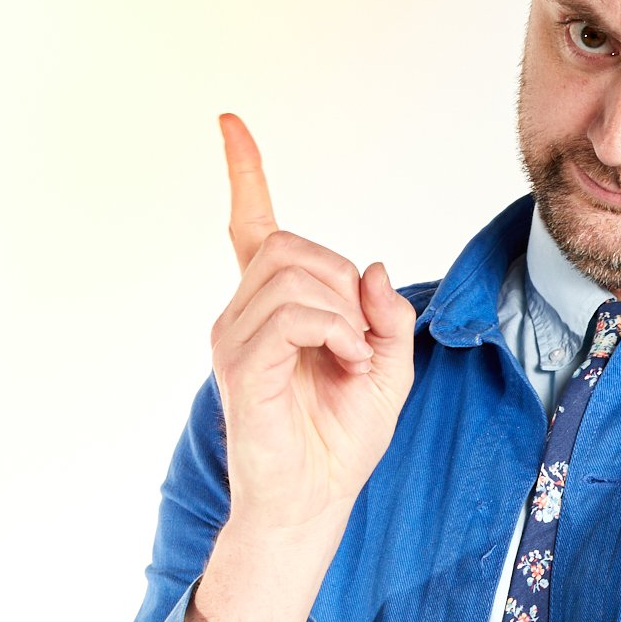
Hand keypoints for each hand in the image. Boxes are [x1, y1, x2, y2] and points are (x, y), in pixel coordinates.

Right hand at [213, 112, 414, 535]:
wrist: (317, 498)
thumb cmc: (343, 437)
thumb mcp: (390, 366)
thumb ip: (385, 313)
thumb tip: (369, 269)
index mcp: (275, 307)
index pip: (250, 226)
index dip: (243, 173)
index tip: (229, 123)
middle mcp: (244, 314)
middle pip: (291, 245)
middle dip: (340, 280)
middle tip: (360, 337)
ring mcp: (235, 338)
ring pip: (293, 274)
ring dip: (342, 312)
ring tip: (352, 358)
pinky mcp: (240, 366)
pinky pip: (289, 315)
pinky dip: (333, 331)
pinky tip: (345, 361)